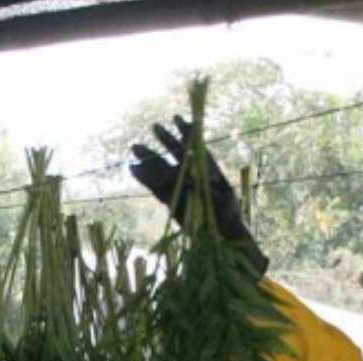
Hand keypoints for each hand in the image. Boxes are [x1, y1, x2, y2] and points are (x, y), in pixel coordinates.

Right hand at [129, 115, 268, 276]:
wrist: (225, 239)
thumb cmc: (229, 217)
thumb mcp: (219, 198)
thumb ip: (200, 185)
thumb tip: (181, 175)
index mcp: (209, 170)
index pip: (196, 146)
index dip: (188, 132)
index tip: (177, 118)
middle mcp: (194, 176)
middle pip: (177, 154)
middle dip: (165, 141)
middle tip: (153, 127)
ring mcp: (181, 188)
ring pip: (164, 169)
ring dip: (150, 158)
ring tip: (134, 148)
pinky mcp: (172, 202)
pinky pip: (156, 188)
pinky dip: (145, 179)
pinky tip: (133, 169)